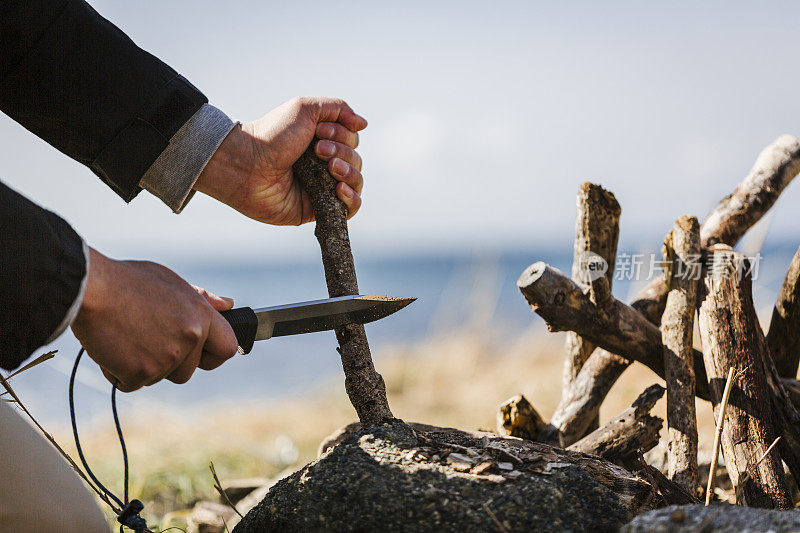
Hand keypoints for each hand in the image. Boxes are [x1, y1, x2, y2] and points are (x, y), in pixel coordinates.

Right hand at [71, 248, 238, 391]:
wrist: (90, 289)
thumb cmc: (128, 281)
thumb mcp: (170, 281)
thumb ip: (200, 298)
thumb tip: (227, 305)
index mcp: (200, 314)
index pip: (228, 348)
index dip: (214, 354)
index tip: (201, 354)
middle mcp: (190, 337)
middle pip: (189, 370)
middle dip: (170, 363)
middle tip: (147, 340)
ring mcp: (167, 357)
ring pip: (161, 378)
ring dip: (145, 367)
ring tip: (128, 337)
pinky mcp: (141, 372)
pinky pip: (133, 383)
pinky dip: (121, 372)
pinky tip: (112, 347)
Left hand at [194, 97, 367, 224]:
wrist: (247, 165)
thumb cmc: (272, 135)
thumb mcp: (305, 108)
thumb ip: (337, 108)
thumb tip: (364, 124)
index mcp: (321, 141)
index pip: (352, 140)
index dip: (342, 135)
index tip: (319, 132)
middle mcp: (323, 165)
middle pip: (356, 160)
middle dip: (343, 153)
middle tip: (318, 151)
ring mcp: (322, 188)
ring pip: (356, 182)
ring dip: (350, 173)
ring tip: (330, 169)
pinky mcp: (318, 209)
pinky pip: (349, 209)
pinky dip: (352, 199)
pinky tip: (339, 189)